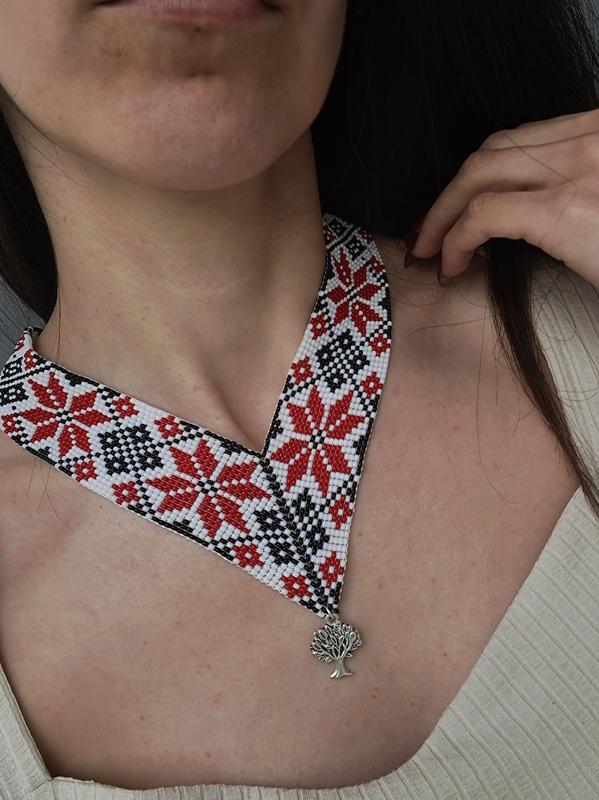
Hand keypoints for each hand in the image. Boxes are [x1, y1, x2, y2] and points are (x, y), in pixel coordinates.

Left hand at [408, 108, 598, 287]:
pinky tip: (452, 264)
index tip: (459, 207)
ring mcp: (576, 167)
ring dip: (442, 214)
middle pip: (494, 150)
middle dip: (450, 193)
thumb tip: (537, 212)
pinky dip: (455, 240)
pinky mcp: (563, 210)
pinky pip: (483, 215)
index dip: (478, 174)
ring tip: (429, 248)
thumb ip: (582, 186)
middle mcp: (590, 135)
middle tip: (429, 230)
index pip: (524, 139)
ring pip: (478, 174)